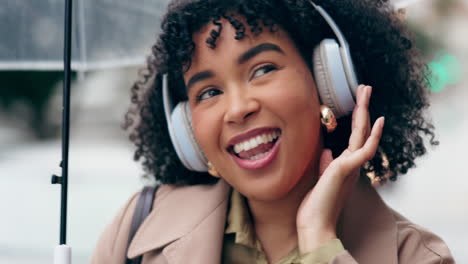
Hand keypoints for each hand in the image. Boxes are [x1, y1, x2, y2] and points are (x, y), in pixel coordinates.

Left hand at [296, 85, 384, 252]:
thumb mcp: (320, 178)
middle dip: (363, 107)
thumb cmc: (317, 204)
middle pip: (361, 130)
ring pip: (363, 133)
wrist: (315, 223)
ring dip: (365, 111)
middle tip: (365, 87)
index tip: (358, 103)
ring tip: (366, 91)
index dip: (358, 119)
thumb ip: (326, 163)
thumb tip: (328, 150)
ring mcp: (352, 166)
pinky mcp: (347, 169)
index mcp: (346, 164)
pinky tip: (377, 120)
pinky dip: (373, 134)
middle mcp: (352, 163)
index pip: (354, 136)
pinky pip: (365, 149)